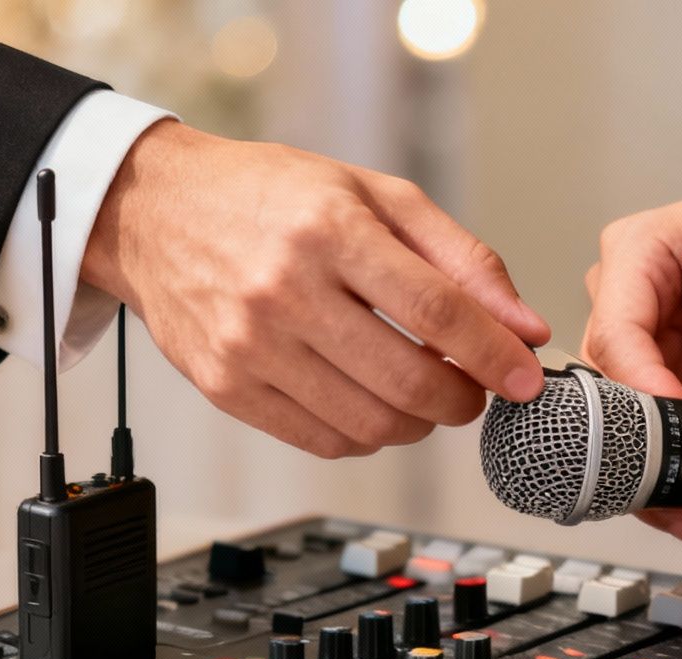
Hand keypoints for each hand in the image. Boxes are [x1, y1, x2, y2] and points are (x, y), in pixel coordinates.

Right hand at [82, 121, 549, 457]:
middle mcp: (284, 289)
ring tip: (424, 394)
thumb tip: (526, 329)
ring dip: (418, 423)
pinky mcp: (225, 387)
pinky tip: (373, 403)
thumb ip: (461, 258)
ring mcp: (250, 345)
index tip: (527, 379)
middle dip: (462, 399)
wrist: (154, 210)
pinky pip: (323, 440)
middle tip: (473, 390)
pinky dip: (367, 435)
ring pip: (370, 423)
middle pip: (407, 378)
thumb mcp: (376, 196)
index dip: (493, 355)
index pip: (435, 310)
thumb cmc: (274, 196)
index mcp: (329, 229)